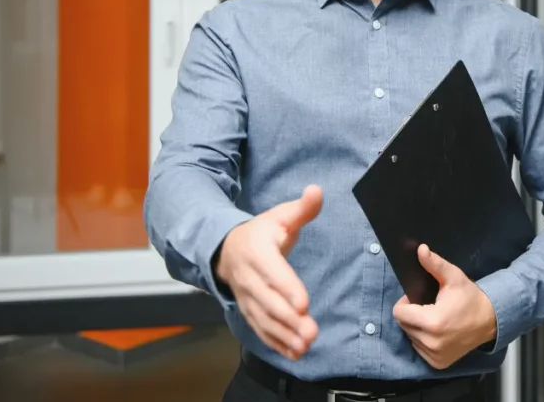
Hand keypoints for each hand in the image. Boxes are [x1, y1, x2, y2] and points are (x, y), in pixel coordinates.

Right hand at [215, 184, 322, 359]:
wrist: (225, 249)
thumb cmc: (260, 232)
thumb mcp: (280, 215)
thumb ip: (302, 207)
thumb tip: (317, 190)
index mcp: (257, 252)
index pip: (272, 271)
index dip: (287, 287)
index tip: (303, 303)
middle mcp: (248, 278)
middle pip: (268, 301)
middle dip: (289, 319)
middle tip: (311, 331)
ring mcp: (247, 297)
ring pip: (264, 320)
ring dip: (284, 335)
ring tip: (305, 346)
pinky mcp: (249, 311)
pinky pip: (260, 330)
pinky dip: (276, 343)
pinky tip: (295, 353)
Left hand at [392, 244, 497, 369]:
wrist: (491, 320)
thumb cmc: (470, 297)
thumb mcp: (453, 277)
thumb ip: (435, 264)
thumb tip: (420, 249)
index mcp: (432, 321)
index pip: (399, 313)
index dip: (406, 302)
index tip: (419, 299)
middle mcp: (431, 342)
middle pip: (404, 325)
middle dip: (412, 314)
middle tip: (429, 307)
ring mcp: (434, 355)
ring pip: (411, 337)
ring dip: (417, 328)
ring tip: (435, 319)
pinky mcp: (438, 363)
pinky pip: (420, 349)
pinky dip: (424, 340)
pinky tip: (438, 332)